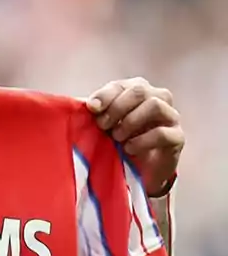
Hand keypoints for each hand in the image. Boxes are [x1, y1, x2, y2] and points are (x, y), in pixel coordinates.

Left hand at [86, 77, 183, 195]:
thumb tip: (77, 104)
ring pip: (155, 106)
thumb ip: (95, 112)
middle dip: (117, 107)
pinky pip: (163, 132)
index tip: (92, 108)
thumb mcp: (104, 124)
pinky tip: (129, 148)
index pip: (122, 85)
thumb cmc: (119, 141)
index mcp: (138, 90)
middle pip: (140, 90)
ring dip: (131, 121)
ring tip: (117, 137)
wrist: (139, 171)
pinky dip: (141, 141)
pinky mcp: (177, 137)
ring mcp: (171, 117)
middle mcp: (158, 98)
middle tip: (103, 126)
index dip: (105, 95)